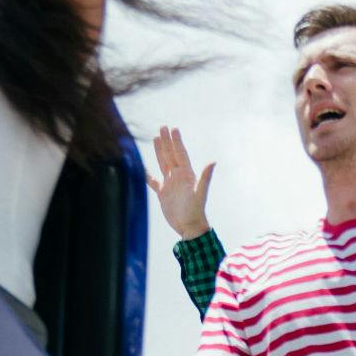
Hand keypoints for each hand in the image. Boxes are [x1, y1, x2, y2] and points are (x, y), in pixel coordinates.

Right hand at [150, 124, 215, 240]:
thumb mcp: (200, 194)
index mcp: (187, 175)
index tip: (173, 129)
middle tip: (162, 127)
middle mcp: (178, 177)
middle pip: (171, 155)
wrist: (190, 227)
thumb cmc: (196, 212)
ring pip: (163, 163)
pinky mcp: (163, 194)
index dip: (176, 141)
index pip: (180, 154)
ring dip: (159, 151)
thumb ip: (205, 177)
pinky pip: (153, 181)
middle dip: (166, 141)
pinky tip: (142, 168)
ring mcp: (170, 184)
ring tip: (156, 138)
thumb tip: (213, 161)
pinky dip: (147, 174)